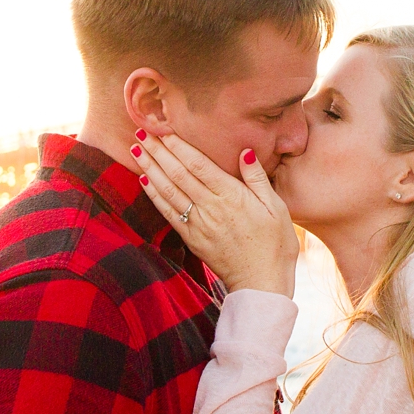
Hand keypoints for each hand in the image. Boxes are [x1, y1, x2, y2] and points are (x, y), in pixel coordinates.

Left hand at [136, 132, 297, 295]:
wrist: (261, 284)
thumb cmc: (274, 245)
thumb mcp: (276, 207)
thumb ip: (257, 178)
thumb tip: (245, 152)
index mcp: (231, 196)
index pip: (198, 165)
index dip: (178, 146)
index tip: (163, 129)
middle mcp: (210, 208)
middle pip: (178, 174)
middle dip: (158, 151)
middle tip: (141, 131)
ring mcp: (198, 225)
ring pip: (168, 191)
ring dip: (150, 169)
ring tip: (136, 150)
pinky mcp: (192, 239)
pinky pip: (168, 213)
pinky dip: (154, 196)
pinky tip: (144, 180)